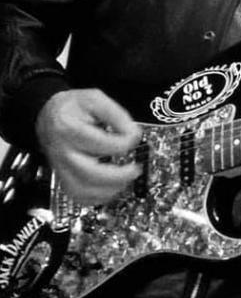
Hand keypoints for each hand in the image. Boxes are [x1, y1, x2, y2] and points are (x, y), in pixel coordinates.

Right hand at [35, 88, 141, 204]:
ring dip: (109, 190)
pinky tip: (110, 189)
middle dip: (118, 176)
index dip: (125, 141)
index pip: (102, 143)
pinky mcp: (62, 176)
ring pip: (82, 190)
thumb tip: (133, 134)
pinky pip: (76, 196)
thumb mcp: (95, 99)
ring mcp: (61, 166)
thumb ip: (117, 115)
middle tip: (135, 170)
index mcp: (69, 128)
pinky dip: (95, 198)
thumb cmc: (73, 107)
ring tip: (125, 181)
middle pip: (90, 174)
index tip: (134, 136)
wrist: (49, 115)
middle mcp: (62, 151)